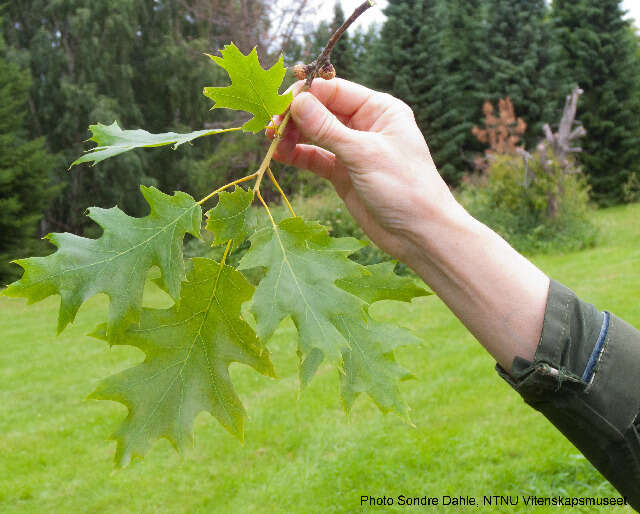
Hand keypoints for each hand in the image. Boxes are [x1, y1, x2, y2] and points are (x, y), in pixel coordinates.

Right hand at [271, 78, 457, 262]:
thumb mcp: (365, 155)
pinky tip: (280, 155)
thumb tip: (297, 102)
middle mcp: (365, 124)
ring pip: (315, 134)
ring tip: (272, 142)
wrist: (419, 234)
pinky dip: (298, 155)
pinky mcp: (344, 173)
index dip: (306, 95)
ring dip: (293, 135)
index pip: (334, 90)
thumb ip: (328, 129)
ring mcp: (353, 149)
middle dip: (295, 116)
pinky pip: (316, 158)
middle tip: (270, 126)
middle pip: (321, 110)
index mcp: (379, 109)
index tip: (279, 104)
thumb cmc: (405, 188)